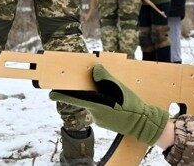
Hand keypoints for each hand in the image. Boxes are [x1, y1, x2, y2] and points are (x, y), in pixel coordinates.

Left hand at [50, 64, 168, 145]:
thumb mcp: (121, 90)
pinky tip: (113, 99)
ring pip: (93, 103)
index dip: (62, 96)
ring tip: (111, 91)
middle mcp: (95, 114)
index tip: (51, 94)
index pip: (76, 100)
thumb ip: (107, 79)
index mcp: (98, 106)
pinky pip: (99, 108)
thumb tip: (95, 69)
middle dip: (84, 90)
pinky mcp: (104, 121)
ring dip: (96, 95)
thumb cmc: (132, 107)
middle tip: (84, 81)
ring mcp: (99, 119)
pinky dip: (102, 101)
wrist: (143, 124)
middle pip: (85, 99)